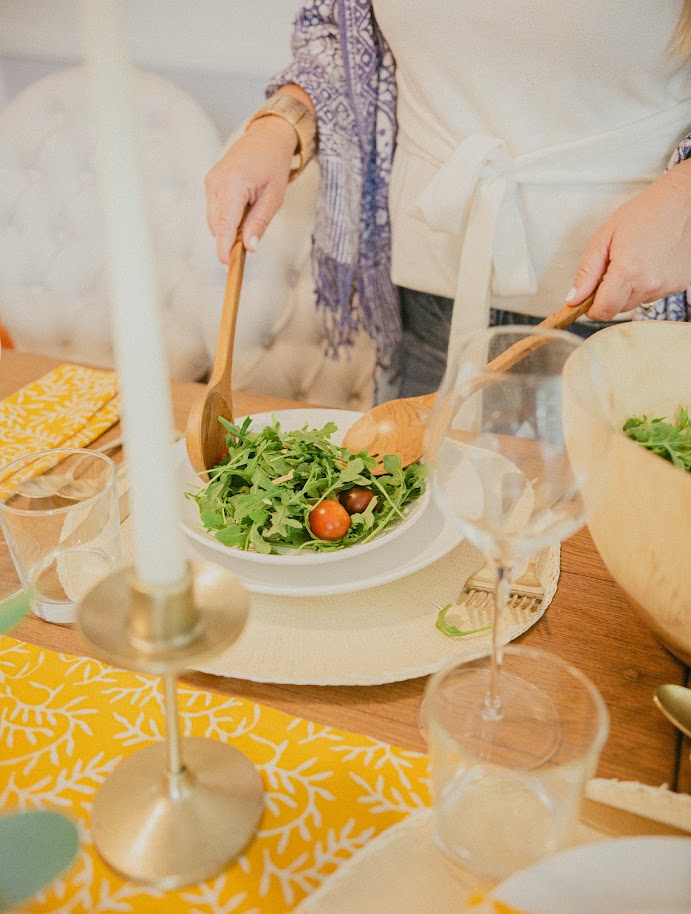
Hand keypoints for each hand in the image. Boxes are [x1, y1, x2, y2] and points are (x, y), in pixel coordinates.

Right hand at [205, 116, 296, 262]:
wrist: (267, 137)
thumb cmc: (274, 164)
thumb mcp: (274, 197)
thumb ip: (259, 223)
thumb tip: (249, 247)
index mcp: (233, 184)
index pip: (225, 224)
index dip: (224, 246)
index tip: (226, 263)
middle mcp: (216, 182)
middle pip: (218, 225)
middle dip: (231, 237)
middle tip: (252, 236)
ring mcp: (210, 181)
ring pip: (215, 219)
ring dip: (230, 225)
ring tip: (251, 211)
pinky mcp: (210, 181)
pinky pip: (215, 209)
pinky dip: (227, 215)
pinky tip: (243, 206)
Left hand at [567, 158, 690, 319]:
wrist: (682, 202)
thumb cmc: (644, 213)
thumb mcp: (604, 238)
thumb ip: (586, 272)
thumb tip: (574, 299)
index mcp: (628, 271)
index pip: (603, 311)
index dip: (592, 308)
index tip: (589, 299)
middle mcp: (650, 283)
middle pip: (619, 308)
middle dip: (610, 294)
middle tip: (614, 266)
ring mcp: (666, 286)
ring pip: (635, 302)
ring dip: (629, 289)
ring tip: (635, 259)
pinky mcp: (679, 285)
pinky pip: (653, 294)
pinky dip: (647, 283)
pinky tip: (651, 261)